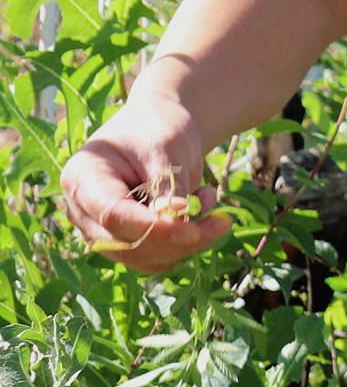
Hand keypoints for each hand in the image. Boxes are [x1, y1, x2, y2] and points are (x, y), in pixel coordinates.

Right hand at [61, 98, 229, 273]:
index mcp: (83, 179)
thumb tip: (174, 222)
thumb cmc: (159, 129)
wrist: (160, 127)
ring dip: (187, 243)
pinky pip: (155, 259)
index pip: (112, 214)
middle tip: (222, 221)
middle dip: (178, 239)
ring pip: (142, 258)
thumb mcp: (166, 147)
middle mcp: (84, 210)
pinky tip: (201, 212)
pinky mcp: (125, 242)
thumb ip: (166, 185)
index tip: (191, 229)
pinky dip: (185, 244)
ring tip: (210, 200)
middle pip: (126, 243)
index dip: (151, 227)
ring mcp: (101, 230)